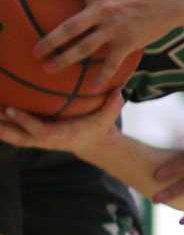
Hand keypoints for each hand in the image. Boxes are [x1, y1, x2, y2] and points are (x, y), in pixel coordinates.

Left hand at [0, 90, 123, 155]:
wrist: (93, 144)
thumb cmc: (99, 127)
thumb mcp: (109, 116)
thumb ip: (113, 104)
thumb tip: (119, 91)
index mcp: (61, 135)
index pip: (39, 130)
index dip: (24, 121)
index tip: (11, 109)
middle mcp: (46, 140)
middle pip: (19, 137)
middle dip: (3, 127)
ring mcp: (39, 140)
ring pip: (14, 137)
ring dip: (0, 127)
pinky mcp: (36, 137)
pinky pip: (16, 134)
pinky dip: (5, 127)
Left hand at [31, 0, 175, 86]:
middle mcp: (103, 10)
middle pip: (69, 28)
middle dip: (49, 41)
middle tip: (34, 51)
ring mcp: (114, 28)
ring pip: (83, 48)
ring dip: (64, 60)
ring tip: (48, 69)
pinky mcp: (126, 42)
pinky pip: (110, 63)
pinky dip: (100, 76)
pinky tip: (91, 87)